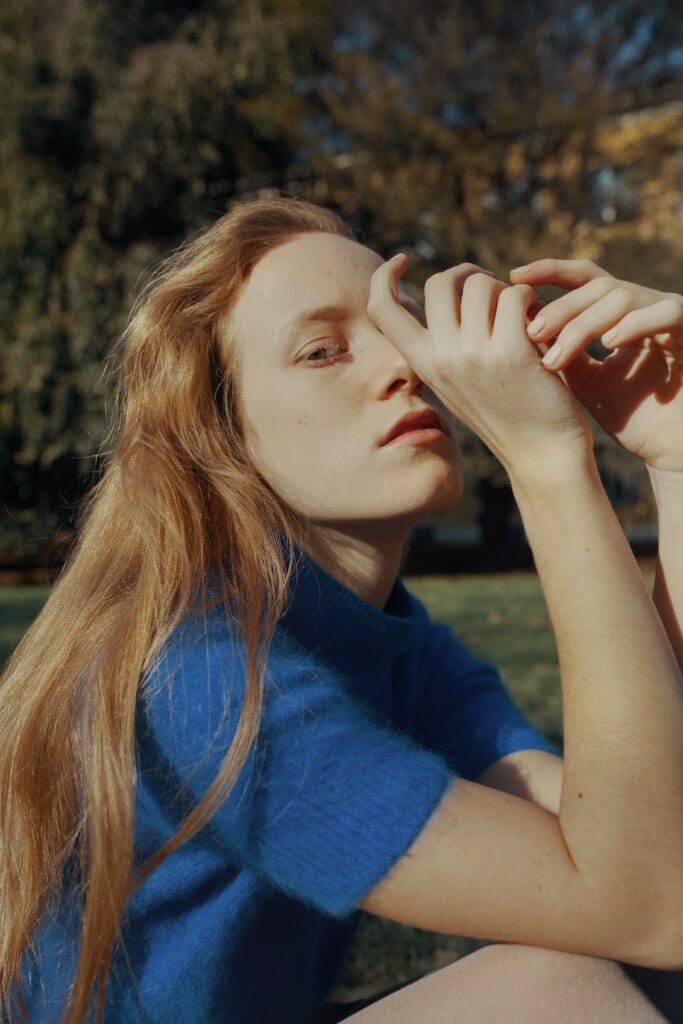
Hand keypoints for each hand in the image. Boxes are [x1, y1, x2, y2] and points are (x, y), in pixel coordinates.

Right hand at [367, 256, 592, 475]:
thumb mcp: (458, 383)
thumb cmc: (507, 414)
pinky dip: (528, 301)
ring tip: (521, 315)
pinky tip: (539, 324)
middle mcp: (441, 358)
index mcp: (423, 364)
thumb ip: (442, 345)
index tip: (401, 261)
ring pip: (481, 285)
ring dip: (505, 290)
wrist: (543, 455)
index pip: (382, 309)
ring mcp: (474, 355)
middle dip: (468, 276)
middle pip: (439, 282)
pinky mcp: (511, 352)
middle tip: (492, 291)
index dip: (383, 277)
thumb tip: (435, 293)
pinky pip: (514, 297)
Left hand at [509, 260, 682, 472]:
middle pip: (599, 286)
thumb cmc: (633, 418)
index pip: (584, 279)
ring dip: (586, 323)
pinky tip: (608, 343)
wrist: (671, 449)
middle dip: (562, 309)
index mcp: (620, 315)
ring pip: (624, 296)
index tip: (515, 276)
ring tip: (559, 354)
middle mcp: (647, 307)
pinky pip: (668, 312)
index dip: (551, 271)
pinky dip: (636, 323)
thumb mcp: (585, 381)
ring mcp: (670, 317)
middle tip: (531, 333)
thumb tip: (515, 324)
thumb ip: (560, 351)